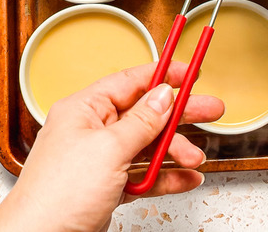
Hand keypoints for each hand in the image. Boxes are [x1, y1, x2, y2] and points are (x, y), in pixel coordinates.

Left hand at [0, 62, 224, 231]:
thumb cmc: (56, 195)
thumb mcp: (108, 149)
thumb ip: (141, 122)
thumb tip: (162, 96)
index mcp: (84, 110)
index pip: (130, 82)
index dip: (163, 75)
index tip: (190, 72)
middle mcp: (92, 132)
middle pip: (145, 114)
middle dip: (179, 114)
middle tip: (211, 109)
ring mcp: (100, 161)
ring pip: (147, 146)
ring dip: (174, 152)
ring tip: (195, 159)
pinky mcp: (107, 187)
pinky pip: (144, 174)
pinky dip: (166, 177)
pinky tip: (186, 178)